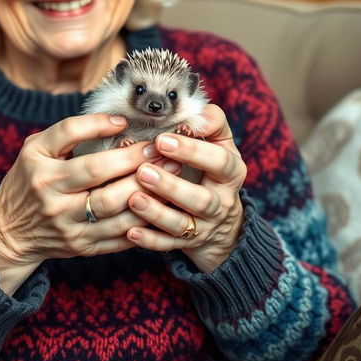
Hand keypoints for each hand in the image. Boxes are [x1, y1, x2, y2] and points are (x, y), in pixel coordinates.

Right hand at [0, 114, 171, 285]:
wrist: (9, 233)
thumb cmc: (28, 181)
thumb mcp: (35, 150)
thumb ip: (67, 133)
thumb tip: (115, 121)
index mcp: (38, 163)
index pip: (69, 134)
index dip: (98, 124)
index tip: (124, 120)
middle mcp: (50, 193)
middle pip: (98, 172)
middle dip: (135, 157)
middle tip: (161, 146)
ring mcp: (66, 223)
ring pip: (114, 207)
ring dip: (147, 188)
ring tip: (171, 172)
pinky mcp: (82, 246)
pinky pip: (120, 234)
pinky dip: (144, 220)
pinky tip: (162, 205)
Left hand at [126, 104, 246, 272]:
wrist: (223, 218)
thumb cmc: (212, 167)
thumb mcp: (219, 143)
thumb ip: (211, 122)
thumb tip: (198, 114)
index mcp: (230, 172)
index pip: (219, 162)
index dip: (192, 152)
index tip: (162, 140)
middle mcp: (220, 202)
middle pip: (200, 199)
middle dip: (171, 186)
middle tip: (143, 170)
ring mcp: (204, 226)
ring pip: (182, 225)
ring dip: (156, 213)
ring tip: (133, 198)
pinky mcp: (187, 244)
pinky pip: (168, 245)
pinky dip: (149, 240)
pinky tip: (130, 231)